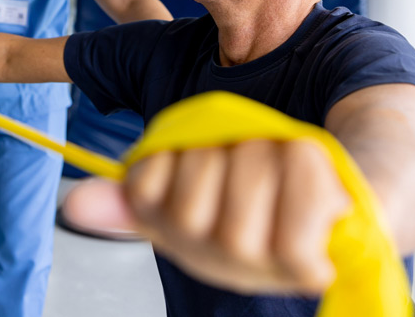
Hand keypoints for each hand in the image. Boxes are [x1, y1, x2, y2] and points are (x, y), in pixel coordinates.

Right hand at [87, 140, 350, 295]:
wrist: (340, 212)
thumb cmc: (257, 189)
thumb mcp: (185, 185)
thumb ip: (128, 197)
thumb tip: (74, 205)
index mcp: (174, 235)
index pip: (145, 184)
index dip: (175, 156)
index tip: (201, 163)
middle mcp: (205, 259)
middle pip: (204, 165)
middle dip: (232, 148)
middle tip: (254, 164)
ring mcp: (253, 267)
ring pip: (252, 163)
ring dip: (274, 151)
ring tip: (286, 175)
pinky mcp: (301, 266)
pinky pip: (297, 174)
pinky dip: (310, 172)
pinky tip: (318, 191)